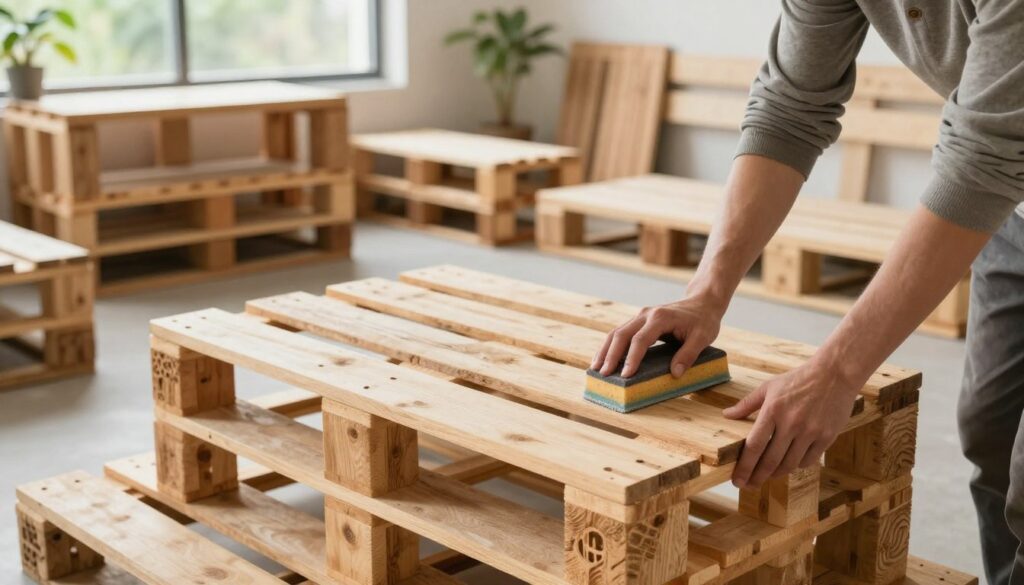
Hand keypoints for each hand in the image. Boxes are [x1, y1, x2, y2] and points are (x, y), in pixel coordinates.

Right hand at [591, 296, 725, 377]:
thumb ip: (689, 355)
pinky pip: (620, 333)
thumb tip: (675, 374)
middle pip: (621, 334)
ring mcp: (640, 316)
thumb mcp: (703, 337)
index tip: (625, 375)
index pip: (640, 340)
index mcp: (660, 318)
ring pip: (616, 332)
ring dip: (605, 351)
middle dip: (610, 355)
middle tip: (603, 374)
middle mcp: (646, 314)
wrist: (702, 302)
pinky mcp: (638, 321)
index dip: (631, 358)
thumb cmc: (703, 320)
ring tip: (596, 369)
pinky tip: (603, 359)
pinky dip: (610, 346)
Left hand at [723, 359, 858, 488]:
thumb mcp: (769, 387)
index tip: (737, 480)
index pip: (754, 446)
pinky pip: (808, 460)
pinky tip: (790, 464)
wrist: (834, 374)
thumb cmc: (798, 380)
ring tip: (767, 476)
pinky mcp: (827, 437)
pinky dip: (797, 466)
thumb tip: (727, 415)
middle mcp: (791, 423)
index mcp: (772, 411)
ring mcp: (810, 431)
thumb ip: (747, 404)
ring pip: (790, 464)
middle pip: (770, 461)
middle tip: (749, 485)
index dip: (744, 467)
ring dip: (776, 474)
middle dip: (757, 477)